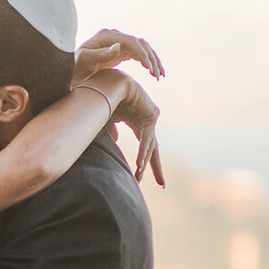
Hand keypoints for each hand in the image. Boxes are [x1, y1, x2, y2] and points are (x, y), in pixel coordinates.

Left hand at [74, 28, 163, 84]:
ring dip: (153, 61)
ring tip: (159, 76)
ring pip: (142, 48)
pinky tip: (154, 73)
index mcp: (106, 35)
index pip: (131, 41)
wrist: (68, 73)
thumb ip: (100, 54)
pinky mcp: (120, 52)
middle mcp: (114, 36)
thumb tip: (119, 46)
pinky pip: (138, 55)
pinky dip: (148, 63)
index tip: (149, 68)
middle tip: (157, 75)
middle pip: (140, 44)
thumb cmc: (73, 67)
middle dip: (151, 59)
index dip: (142, 54)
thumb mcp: (83, 61)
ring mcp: (118, 43)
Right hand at [112, 73, 164, 188]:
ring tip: (138, 176)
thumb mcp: (107, 121)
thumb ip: (112, 132)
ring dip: (144, 161)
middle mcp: (146, 121)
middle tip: (162, 184)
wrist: (108, 84)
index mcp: (138, 123)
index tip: (140, 177)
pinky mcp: (153, 114)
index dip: (144, 161)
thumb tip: (116, 143)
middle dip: (156, 167)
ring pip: (150, 145)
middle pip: (153, 149)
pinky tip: (140, 164)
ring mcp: (151, 117)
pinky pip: (148, 138)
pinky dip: (143, 151)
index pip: (145, 146)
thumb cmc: (106, 99)